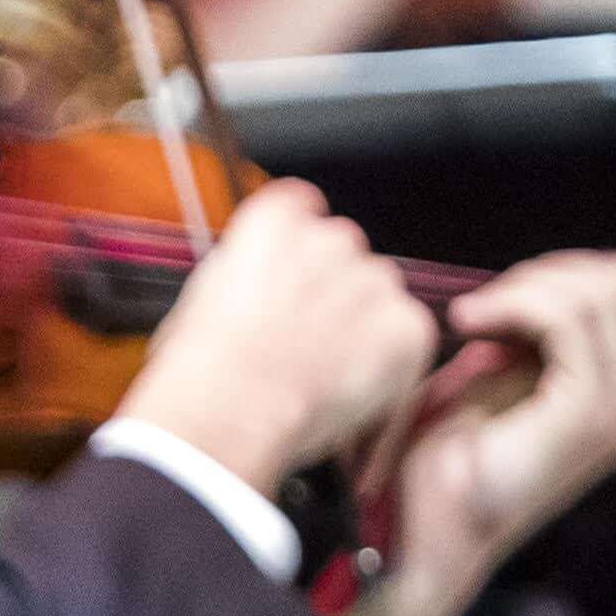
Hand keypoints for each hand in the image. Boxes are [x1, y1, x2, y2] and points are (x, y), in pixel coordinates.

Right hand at [119, 179, 439, 491]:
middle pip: (345, 253)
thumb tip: (260, 290)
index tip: (290, 281)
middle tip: (306, 339)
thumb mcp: (206, 295)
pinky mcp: (406, 324)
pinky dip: (391, 363)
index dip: (297, 252)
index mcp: (274, 220)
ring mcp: (373, 279)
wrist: (232, 407)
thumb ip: (249, 273)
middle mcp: (330, 237)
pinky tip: (352, 388)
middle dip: (332, 290)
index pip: (302, 208)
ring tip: (327, 371)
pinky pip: (409, 334)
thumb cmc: (205, 363)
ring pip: (379, 294)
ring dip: (362, 324)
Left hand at [377, 250, 615, 608]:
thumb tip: (546, 279)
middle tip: (489, 303)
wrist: (424, 534)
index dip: (605, 280)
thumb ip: (537, 341)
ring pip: (608, 293)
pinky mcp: (586, 419)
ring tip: (473, 315)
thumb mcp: (499, 382)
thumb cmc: (443, 461)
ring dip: (530, 284)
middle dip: (556, 272)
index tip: (528, 297)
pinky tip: (467, 321)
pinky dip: (516, 303)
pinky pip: (570, 323)